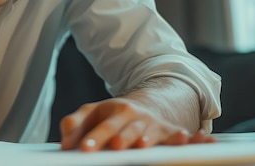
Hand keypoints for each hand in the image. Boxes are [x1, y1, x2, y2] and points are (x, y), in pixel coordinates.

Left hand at [60, 98, 214, 151]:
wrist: (145, 106)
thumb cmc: (112, 116)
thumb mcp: (91, 114)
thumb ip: (74, 125)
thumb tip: (65, 143)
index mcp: (113, 111)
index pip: (101, 125)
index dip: (93, 137)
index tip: (83, 148)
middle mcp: (134, 117)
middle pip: (125, 129)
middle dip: (120, 137)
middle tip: (115, 146)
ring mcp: (152, 125)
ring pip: (151, 132)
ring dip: (148, 138)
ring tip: (141, 144)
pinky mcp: (170, 134)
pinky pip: (180, 137)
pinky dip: (189, 138)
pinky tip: (189, 139)